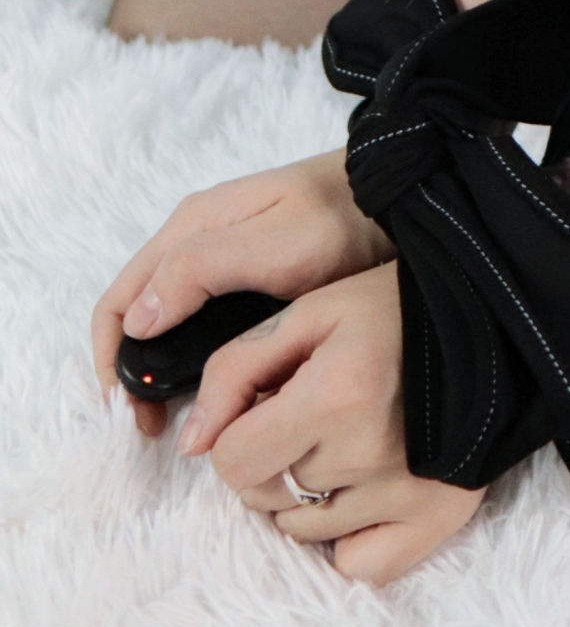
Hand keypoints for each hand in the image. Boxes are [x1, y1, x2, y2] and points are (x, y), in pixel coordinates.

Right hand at [93, 152, 392, 439]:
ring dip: (160, 370)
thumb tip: (138, 318)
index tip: (129, 413)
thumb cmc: (343, 218)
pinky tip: (215, 388)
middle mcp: (196, 240)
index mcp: (190, 228)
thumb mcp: (277, 244)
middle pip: (136, 316)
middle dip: (133, 373)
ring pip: (167, 322)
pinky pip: (200, 320)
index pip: (118, 303)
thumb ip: (205, 270)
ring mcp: (222, 257)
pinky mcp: (250, 274)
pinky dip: (191, 357)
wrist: (399, 200)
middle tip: (154, 426)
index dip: (112, 362)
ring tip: (181, 418)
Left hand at [185, 261, 484, 584]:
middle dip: (271, 460)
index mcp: (331, 398)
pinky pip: (361, 565)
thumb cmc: (394, 308)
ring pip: (303, 532)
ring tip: (345, 445)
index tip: (268, 409)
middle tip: (312, 419)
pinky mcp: (440, 517)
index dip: (238, 435)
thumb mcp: (308, 314)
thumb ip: (235, 371)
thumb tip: (190, 446)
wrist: (495, 318)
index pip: (231, 463)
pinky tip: (367, 493)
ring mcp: (405, 494)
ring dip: (306, 497)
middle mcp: (366, 456)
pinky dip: (351, 539)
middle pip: (264, 498)